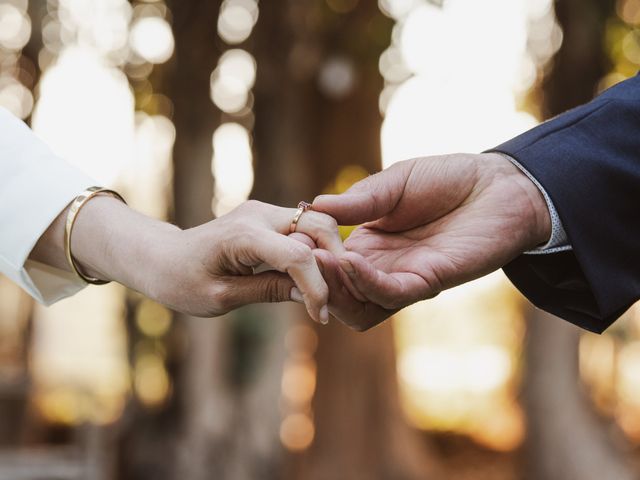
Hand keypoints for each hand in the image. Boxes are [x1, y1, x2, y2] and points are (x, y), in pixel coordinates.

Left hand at [37, 197, 342, 322]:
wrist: (162, 258)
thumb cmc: (182, 281)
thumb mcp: (222, 297)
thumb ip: (267, 292)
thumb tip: (309, 295)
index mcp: (244, 235)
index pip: (298, 256)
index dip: (317, 288)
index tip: (321, 317)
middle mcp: (259, 214)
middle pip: (319, 225)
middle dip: (336, 260)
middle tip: (339, 297)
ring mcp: (265, 211)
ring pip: (317, 224)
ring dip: (329, 254)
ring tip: (330, 290)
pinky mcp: (268, 217)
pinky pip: (304, 229)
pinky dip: (316, 251)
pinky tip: (315, 279)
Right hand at [313, 152, 550, 330]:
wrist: (498, 184)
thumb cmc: (449, 179)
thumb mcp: (394, 183)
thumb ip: (358, 200)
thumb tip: (312, 206)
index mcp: (369, 246)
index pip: (327, 264)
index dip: (306, 258)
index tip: (286, 240)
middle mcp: (383, 268)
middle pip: (338, 295)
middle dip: (315, 281)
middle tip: (297, 260)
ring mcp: (404, 278)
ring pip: (359, 307)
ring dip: (334, 289)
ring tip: (318, 262)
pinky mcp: (429, 281)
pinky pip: (389, 294)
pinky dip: (363, 282)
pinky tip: (347, 260)